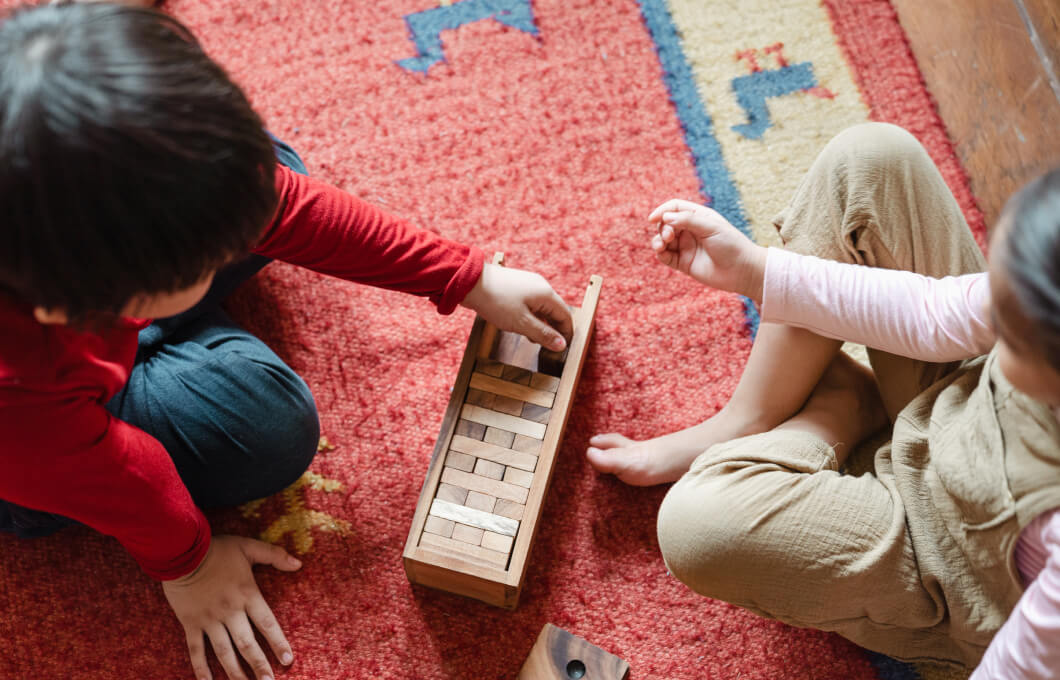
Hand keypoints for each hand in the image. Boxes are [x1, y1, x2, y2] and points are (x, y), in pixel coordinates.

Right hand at [162, 535, 301, 679]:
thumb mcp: (249, 547)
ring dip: (235, 672)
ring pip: (224, 652)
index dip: (278, 643)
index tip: (288, 660)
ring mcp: (209, 620)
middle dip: (259, 666)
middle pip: (247, 644)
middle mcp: (230, 612)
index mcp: (247, 595)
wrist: (181, 551)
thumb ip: (274, 555)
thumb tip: (299, 564)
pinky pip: (196, 650)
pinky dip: (201, 667)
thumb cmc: (217, 549)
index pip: (268, 624)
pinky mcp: (190, 623)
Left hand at [461, 264, 573, 350]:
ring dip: (541, 324)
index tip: (563, 349)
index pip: (565, 316)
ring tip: (532, 339)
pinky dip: (531, 316)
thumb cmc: (496, 301)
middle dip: (553, 330)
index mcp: (546, 294)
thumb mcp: (522, 323)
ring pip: (543, 308)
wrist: (470, 282)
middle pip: (555, 311)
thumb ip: (543, 334)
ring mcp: (529, 284)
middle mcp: (541, 286)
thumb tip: (562, 345)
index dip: (566, 334)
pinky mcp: (518, 285)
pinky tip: (522, 326)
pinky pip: (532, 303)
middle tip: (547, 347)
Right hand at [648, 199, 766, 301]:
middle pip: (666, 223)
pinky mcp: (683, 263)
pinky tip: (662, 252)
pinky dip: (660, 253)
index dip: (662, 211)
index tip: (652, 218)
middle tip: (669, 236)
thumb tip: (665, 216)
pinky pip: (665, 256)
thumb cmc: (732, 245)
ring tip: (662, 245)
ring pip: (663, 240)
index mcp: (699, 217)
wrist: (742, 271)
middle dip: (662, 228)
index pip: (675, 208)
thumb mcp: (711, 227)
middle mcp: (690, 231)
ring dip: (658, 240)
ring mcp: (686, 247)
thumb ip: (688, 220)